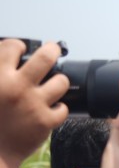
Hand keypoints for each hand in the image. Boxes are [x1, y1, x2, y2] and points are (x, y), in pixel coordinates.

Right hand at [0, 39, 67, 167]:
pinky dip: (59, 108)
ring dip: (58, 82)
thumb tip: (5, 52)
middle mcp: (17, 87)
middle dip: (52, 50)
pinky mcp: (45, 121)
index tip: (21, 49)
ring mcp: (33, 104)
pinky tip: (51, 109)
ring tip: (53, 85)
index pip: (13, 46)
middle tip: (53, 50)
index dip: (18, 46)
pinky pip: (64, 108)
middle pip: (46, 57)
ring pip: (61, 81)